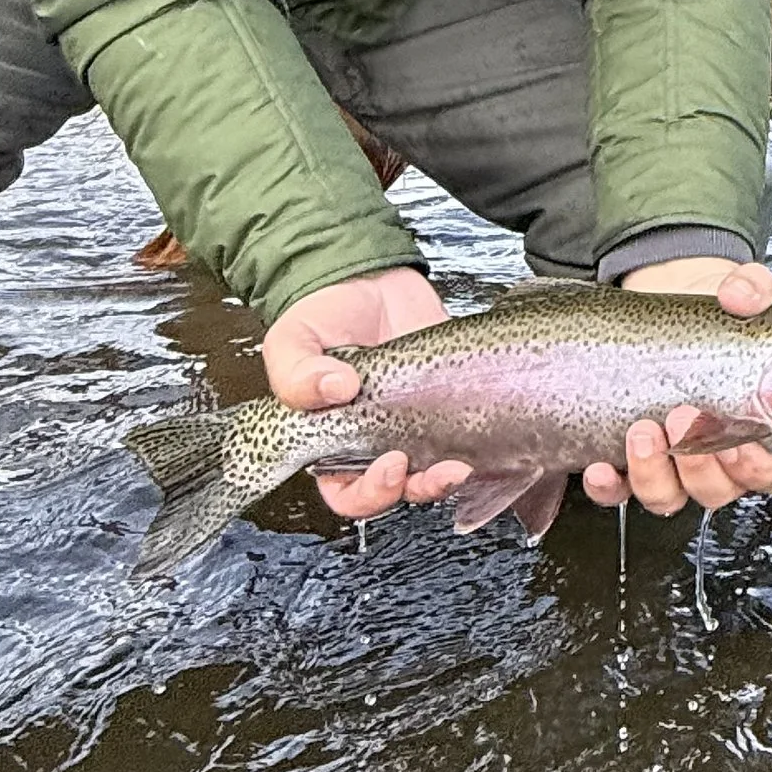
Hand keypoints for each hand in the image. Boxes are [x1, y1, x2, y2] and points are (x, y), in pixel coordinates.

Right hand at [259, 268, 467, 521]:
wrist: (368, 277)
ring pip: (433, 473)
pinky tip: (479, 440)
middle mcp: (377, 440)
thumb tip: (335, 389)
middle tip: (422, 467)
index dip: (367, 494)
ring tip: (459, 466)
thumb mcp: (293, 338)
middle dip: (412, 490)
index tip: (388, 465)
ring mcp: (417, 423)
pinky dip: (475, 446)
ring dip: (446, 479)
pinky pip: (466, 436)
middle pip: (395, 492)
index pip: (347, 492)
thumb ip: (296, 370)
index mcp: (333, 440)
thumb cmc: (324, 315)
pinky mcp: (451, 402)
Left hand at [580, 254, 771, 516]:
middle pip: (716, 489)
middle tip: (681, 417)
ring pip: (669, 497)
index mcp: (759, 431)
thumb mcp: (747, 292)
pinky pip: (620, 492)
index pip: (767, 470)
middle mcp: (719, 460)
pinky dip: (609, 488)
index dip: (754, 465)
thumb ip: (754, 290)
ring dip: (654, 474)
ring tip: (641, 431)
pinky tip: (600, 468)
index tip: (738, 439)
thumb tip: (738, 296)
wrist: (675, 299)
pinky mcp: (632, 462)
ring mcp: (674, 465)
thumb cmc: (721, 313)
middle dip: (697, 463)